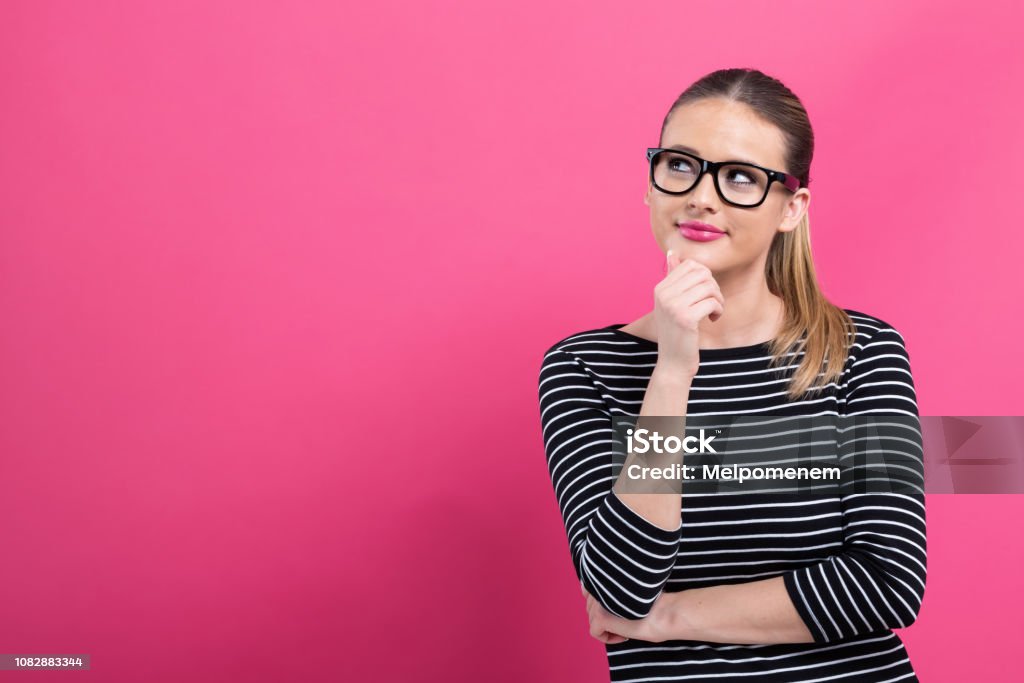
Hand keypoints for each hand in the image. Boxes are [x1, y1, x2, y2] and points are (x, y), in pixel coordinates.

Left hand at [581, 581, 676, 643]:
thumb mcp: (629, 591)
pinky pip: (595, 632)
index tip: (619, 609)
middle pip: (590, 606)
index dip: (602, 602)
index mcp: (606, 578)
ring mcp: (598, 602)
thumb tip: (595, 594)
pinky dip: (608, 638)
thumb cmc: (655, 603)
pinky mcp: (601, 616)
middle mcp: (599, 587)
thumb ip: (613, 588)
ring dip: (608, 625)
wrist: (666, 611)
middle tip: (625, 617)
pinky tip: (624, 635)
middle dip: (605, 615)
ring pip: (592, 619)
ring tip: (627, 624)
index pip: (589, 589)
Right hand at [654, 250, 724, 377]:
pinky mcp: (685, 318)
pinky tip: (713, 319)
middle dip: (713, 286)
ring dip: (718, 299)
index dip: (705, 277)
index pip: (691, 264)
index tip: (704, 294)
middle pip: (702, 273)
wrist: (672, 363)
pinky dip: (718, 310)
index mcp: (660, 288)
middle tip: (712, 302)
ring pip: (709, 286)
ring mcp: (673, 306)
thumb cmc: (677, 333)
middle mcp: (663, 294)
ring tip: (714, 311)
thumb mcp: (671, 304)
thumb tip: (672, 252)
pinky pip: (712, 302)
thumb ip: (673, 278)